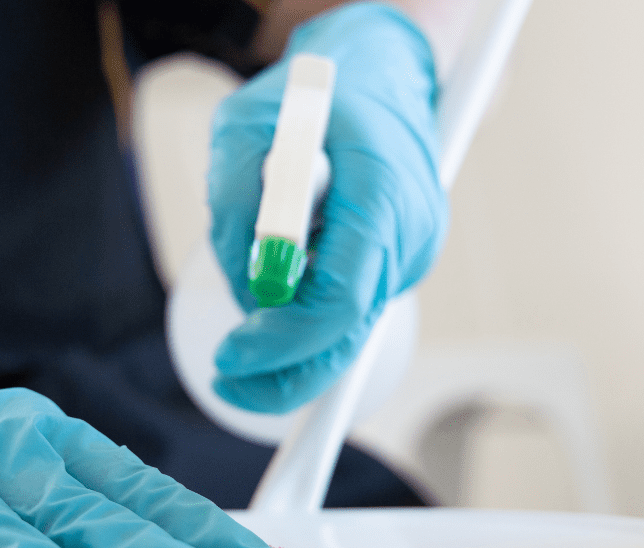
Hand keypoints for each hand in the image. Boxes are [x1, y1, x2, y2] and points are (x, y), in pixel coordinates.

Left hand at [207, 2, 447, 412]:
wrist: (381, 69)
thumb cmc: (313, 93)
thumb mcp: (244, 124)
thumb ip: (235, 202)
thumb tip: (245, 290)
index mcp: (380, 190)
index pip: (340, 298)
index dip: (284, 341)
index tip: (232, 356)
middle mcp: (411, 232)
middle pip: (350, 334)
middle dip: (285, 371)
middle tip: (227, 382)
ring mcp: (416, 252)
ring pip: (347, 326)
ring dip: (292, 331)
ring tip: (255, 278)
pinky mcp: (405, 262)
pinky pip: (352, 306)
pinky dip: (311, 311)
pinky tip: (288, 271)